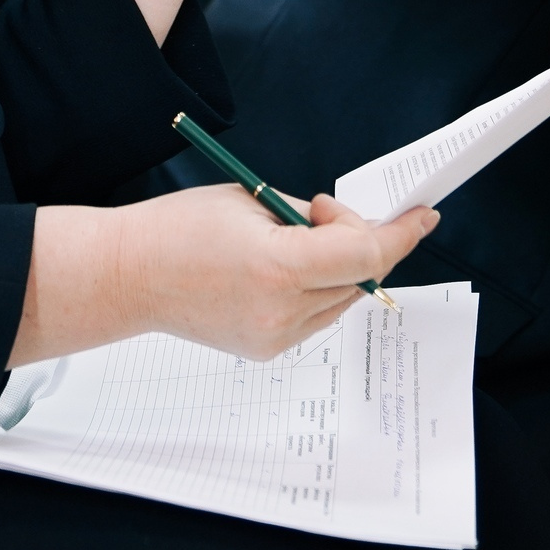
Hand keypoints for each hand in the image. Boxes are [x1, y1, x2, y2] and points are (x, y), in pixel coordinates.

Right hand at [11, 184, 436, 367]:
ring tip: (292, 241)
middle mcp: (282, 309)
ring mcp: (274, 337)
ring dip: (337, 267)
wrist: (128, 275)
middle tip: (324, 213)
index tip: (421, 215)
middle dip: (357, 240)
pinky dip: (314, 289)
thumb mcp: (251, 199)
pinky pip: (314, 316)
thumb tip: (346, 227)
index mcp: (278, 264)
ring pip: (342, 300)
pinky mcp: (265, 350)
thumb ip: (307, 217)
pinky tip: (281, 269)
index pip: (366, 255)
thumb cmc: (179, 226)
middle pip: (360, 278)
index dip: (399, 234)